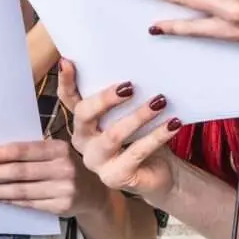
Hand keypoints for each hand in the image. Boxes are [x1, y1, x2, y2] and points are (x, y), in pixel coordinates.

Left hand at [0, 137, 105, 216]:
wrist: (93, 192)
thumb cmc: (67, 167)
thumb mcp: (56, 153)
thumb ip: (33, 152)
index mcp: (59, 148)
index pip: (22, 150)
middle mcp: (63, 167)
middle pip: (19, 171)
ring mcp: (63, 188)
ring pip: (21, 190)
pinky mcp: (60, 206)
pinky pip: (28, 203)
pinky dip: (9, 201)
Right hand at [56, 57, 182, 201]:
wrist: (161, 172)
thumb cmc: (142, 135)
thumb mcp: (130, 112)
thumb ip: (125, 94)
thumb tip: (135, 67)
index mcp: (83, 121)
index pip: (69, 98)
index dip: (65, 81)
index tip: (67, 61)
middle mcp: (83, 141)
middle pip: (84, 115)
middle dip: (105, 98)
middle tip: (129, 86)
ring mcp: (97, 161)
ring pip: (113, 135)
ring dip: (139, 116)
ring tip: (160, 101)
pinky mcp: (115, 177)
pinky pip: (136, 152)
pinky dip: (157, 136)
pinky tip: (173, 124)